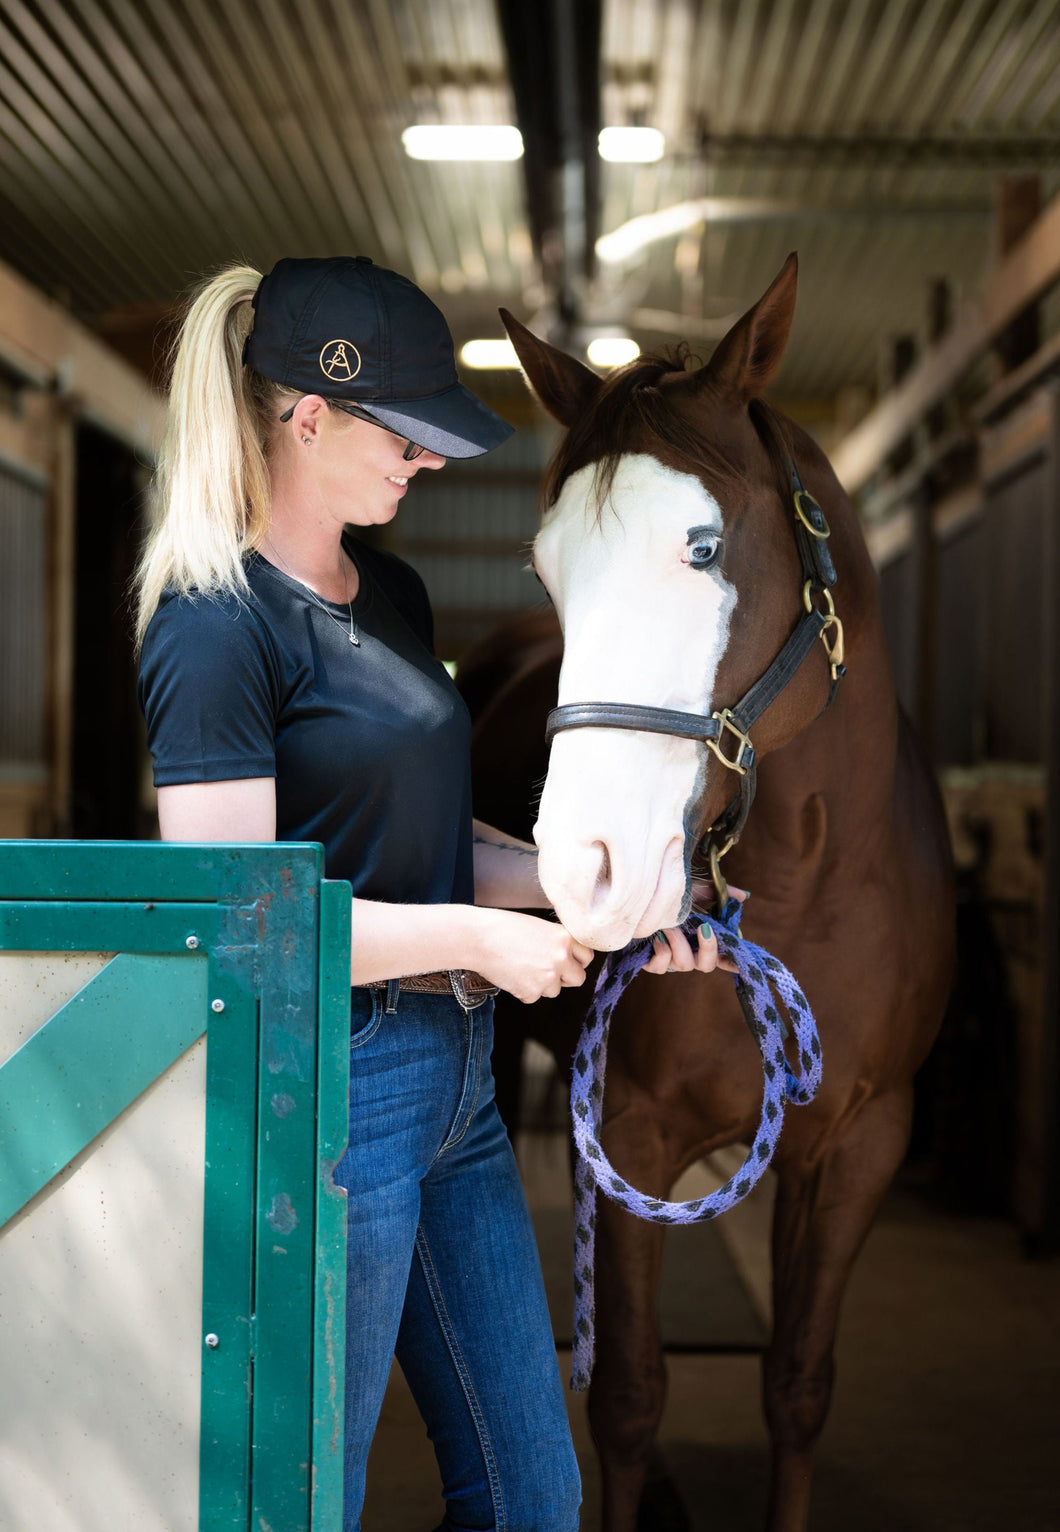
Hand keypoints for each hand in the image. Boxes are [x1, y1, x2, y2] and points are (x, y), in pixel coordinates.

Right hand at [472, 908, 593, 1003]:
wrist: (478, 938)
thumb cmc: (504, 928)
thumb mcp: (539, 927)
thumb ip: (557, 942)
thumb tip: (568, 958)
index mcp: (564, 938)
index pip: (587, 957)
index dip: (577, 961)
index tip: (568, 961)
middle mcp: (561, 958)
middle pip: (578, 979)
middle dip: (565, 978)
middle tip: (546, 970)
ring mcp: (547, 977)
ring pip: (554, 990)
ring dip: (542, 984)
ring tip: (522, 968)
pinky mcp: (531, 992)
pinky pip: (534, 997)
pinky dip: (524, 991)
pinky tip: (512, 975)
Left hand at [641, 885, 746, 977]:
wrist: (635, 900)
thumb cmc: (665, 897)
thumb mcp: (692, 891)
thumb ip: (717, 894)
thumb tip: (743, 896)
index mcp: (701, 940)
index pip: (722, 957)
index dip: (733, 963)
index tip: (742, 965)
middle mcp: (689, 953)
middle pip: (707, 966)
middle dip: (708, 948)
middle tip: (703, 927)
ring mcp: (671, 961)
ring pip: (684, 964)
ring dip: (679, 943)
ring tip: (669, 926)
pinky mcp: (651, 963)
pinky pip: (661, 967)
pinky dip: (661, 951)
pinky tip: (656, 937)